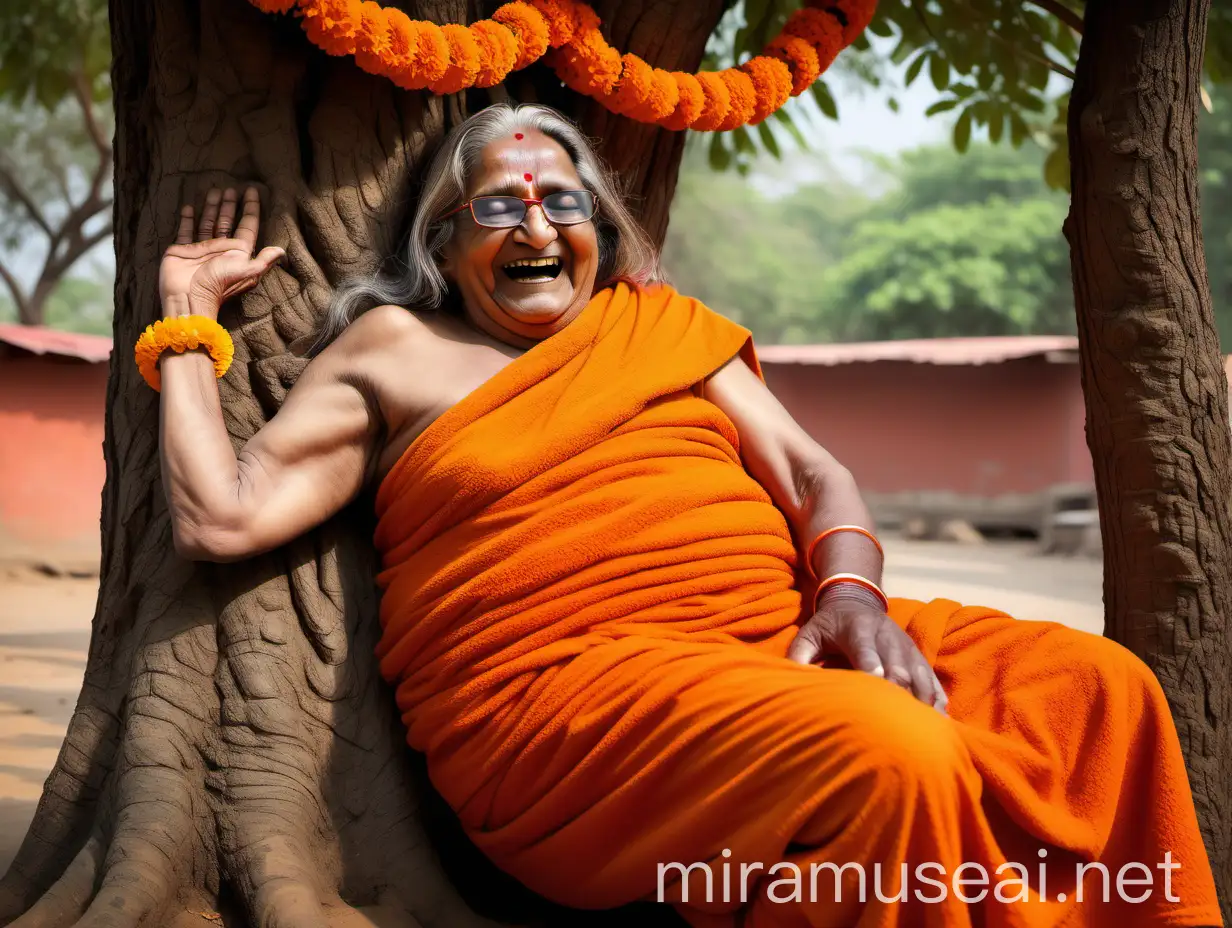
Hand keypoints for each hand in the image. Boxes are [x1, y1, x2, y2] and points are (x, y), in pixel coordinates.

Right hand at [159, 186, 284, 318]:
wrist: (189, 297)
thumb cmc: (219, 284)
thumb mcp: (247, 271)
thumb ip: (264, 261)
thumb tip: (282, 251)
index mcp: (237, 252)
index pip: (247, 225)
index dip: (251, 209)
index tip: (252, 192)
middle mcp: (221, 248)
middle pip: (226, 222)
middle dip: (230, 206)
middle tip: (231, 189)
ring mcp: (202, 249)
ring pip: (208, 223)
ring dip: (211, 208)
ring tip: (213, 191)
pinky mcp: (183, 250)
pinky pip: (186, 231)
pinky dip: (187, 219)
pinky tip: (189, 207)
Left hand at [787, 586, 947, 712]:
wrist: (856, 599)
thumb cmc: (828, 625)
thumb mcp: (808, 633)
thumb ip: (799, 655)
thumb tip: (793, 683)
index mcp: (857, 628)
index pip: (865, 647)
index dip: (872, 665)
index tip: (877, 684)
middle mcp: (886, 635)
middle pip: (897, 664)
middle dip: (898, 689)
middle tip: (897, 720)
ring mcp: (906, 646)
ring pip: (919, 673)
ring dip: (921, 699)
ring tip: (922, 728)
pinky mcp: (918, 656)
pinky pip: (931, 678)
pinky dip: (936, 699)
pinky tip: (940, 720)